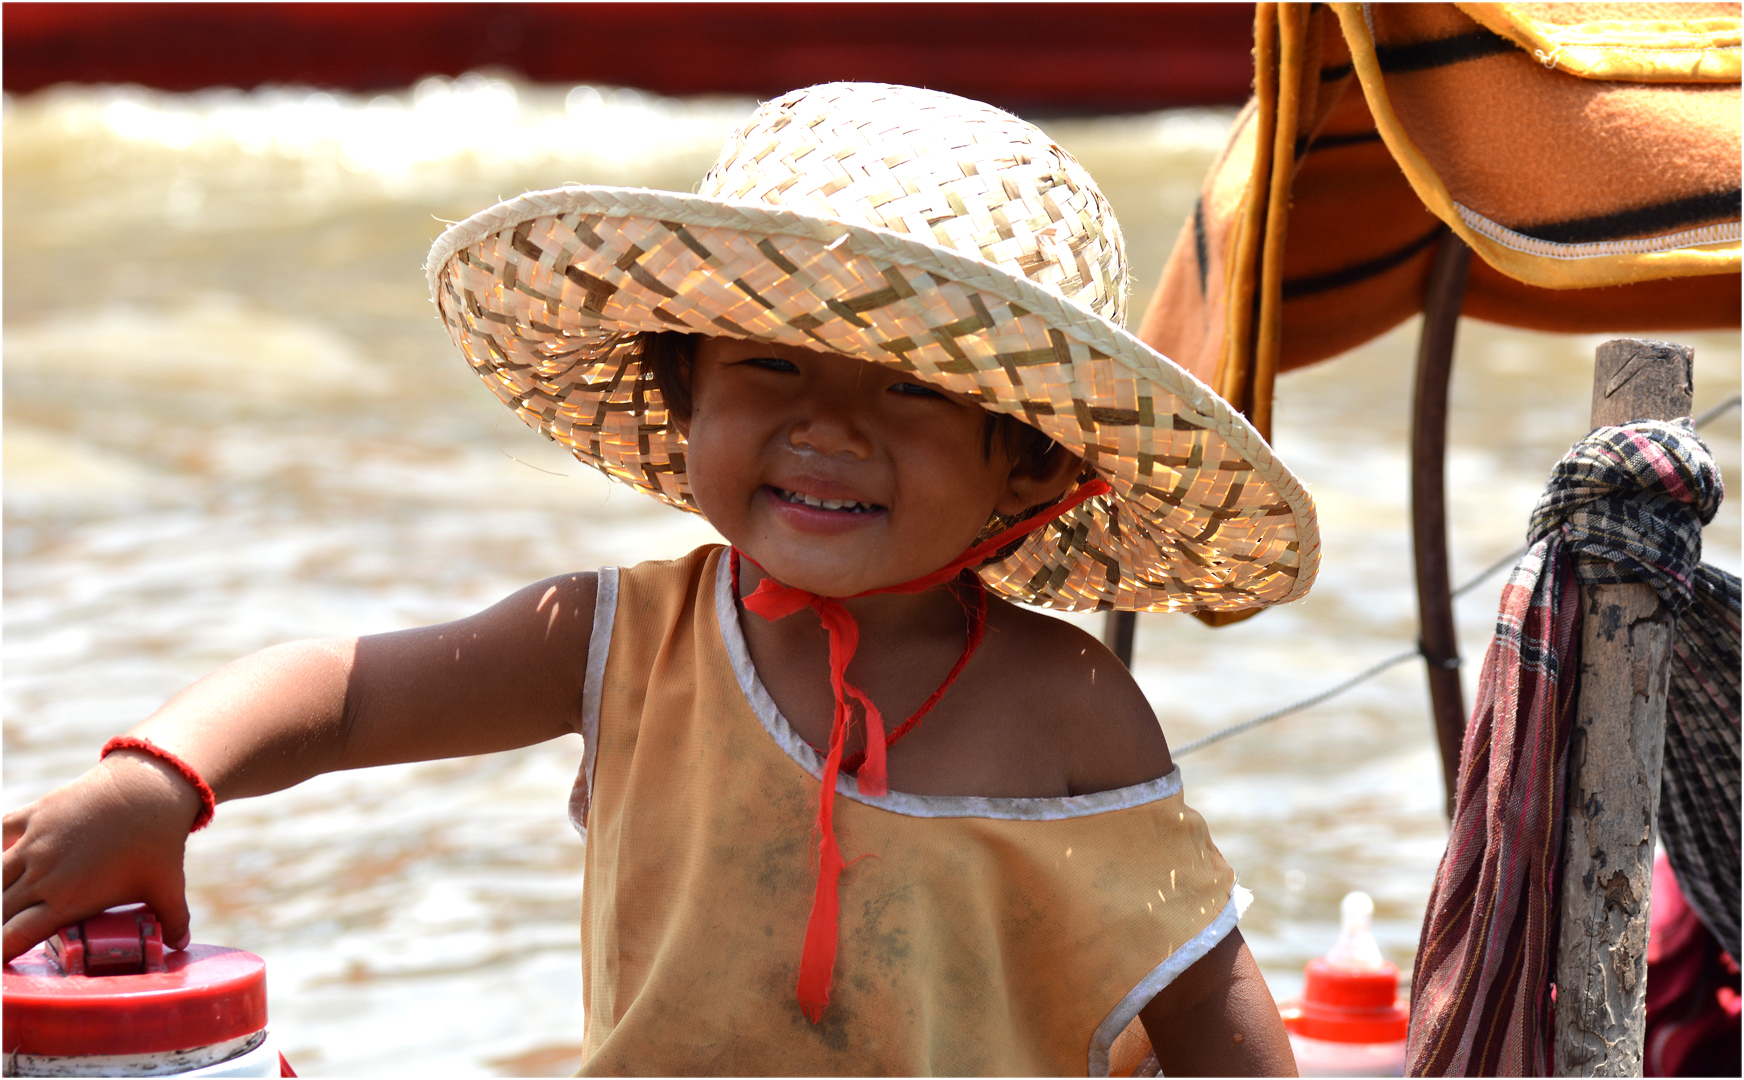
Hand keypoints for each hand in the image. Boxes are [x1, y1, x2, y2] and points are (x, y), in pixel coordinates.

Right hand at [3, 751, 201, 962]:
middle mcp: (42, 876)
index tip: (0, 961)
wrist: (149, 788)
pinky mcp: (32, 816)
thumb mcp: (168, 886)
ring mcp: (33, 844)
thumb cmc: (157, 842)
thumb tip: (181, 944)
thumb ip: (173, 919)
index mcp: (67, 901)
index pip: (12, 937)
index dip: (0, 952)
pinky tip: (3, 859)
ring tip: (4, 901)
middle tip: (5, 929)